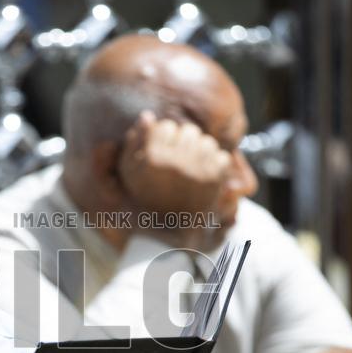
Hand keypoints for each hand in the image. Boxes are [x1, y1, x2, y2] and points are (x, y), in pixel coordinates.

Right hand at [117, 112, 236, 247]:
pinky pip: (222, 157)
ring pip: (207, 142)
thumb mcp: (129, 174)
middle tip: (180, 161)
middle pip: (188, 131)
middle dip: (185, 143)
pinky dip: (217, 166)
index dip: (165, 137)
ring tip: (193, 170)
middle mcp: (174, 162)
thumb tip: (148, 116)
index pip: (165, 126)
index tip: (164, 151)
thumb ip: (134, 142)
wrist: (171, 236)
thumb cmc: (147, 204)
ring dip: (202, 153)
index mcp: (150, 159)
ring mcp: (196, 170)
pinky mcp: (215, 181)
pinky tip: (205, 179)